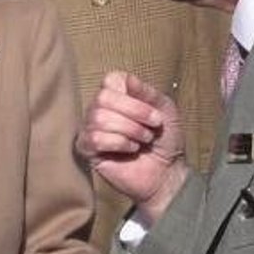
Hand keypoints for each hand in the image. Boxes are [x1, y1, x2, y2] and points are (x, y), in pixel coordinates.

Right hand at [75, 72, 188, 224]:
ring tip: (143, 140)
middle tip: (151, 128)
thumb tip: (127, 79)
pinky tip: (130, 149)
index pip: (111, 80)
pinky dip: (119, 143)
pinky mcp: (87, 149)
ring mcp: (90, 128)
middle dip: (134, 113)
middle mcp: (99, 108)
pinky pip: (94, 138)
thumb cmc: (165, 141)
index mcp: (116, 95)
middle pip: (103, 98)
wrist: (167, 174)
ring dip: (130, 130)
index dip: (133, 95)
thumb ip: (147, 93)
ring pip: (99, 118)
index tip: (153, 112)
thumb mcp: (166, 111)